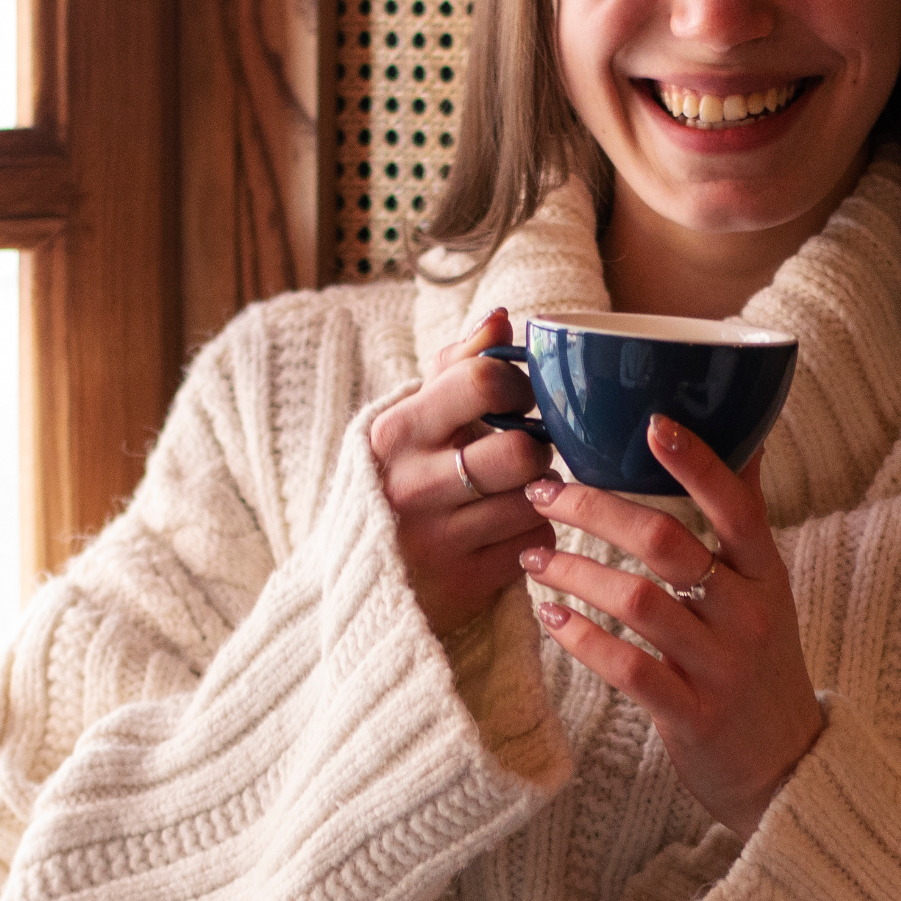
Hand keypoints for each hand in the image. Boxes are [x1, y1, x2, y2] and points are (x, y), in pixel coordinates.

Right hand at [366, 307, 551, 633]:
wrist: (361, 581)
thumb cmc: (396, 482)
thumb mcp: (408, 422)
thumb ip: (454, 368)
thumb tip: (501, 318)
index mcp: (396, 432)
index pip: (483, 381)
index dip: (517, 386)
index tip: (515, 401)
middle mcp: (413, 485)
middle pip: (522, 451)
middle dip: (536, 450)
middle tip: (523, 455)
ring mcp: (440, 539)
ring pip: (536, 499)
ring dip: (539, 494)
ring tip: (513, 492)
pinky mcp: (466, 582)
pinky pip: (536, 541)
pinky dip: (533, 531)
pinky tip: (506, 529)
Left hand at [519, 415, 823, 831]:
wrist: (787, 768)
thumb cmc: (763, 665)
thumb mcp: (767, 590)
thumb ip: (745, 519)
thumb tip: (745, 431)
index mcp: (764, 574)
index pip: (737, 505)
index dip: (696, 462)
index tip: (650, 422)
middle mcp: (746, 614)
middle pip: (667, 544)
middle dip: (596, 510)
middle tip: (544, 491)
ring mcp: (719, 666)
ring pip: (637, 602)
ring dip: (575, 572)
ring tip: (533, 557)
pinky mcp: (690, 714)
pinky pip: (626, 667)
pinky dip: (580, 637)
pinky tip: (549, 616)